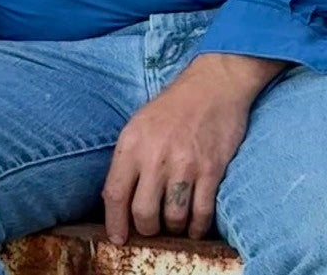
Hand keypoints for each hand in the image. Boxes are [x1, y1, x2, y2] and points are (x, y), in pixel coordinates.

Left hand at [102, 53, 285, 242]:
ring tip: (173, 226)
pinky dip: (198, 228)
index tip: (117, 239)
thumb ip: (127, 159)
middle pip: (143, 212)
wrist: (212, 87)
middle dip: (146, 229)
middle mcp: (154, 157)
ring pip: (173, 218)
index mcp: (130, 145)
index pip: (115, 194)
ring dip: (173, 230)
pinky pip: (202, 213)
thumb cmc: (171, 108)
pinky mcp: (212, 170)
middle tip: (150, 230)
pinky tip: (195, 227)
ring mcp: (184, 165)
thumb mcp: (137, 126)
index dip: (115, 222)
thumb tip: (117, 198)